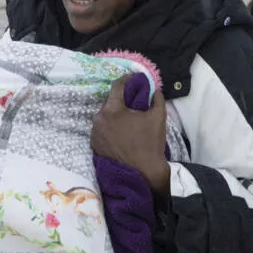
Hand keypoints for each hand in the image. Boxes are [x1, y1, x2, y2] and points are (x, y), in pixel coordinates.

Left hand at [92, 75, 170, 195]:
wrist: (142, 173)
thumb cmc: (150, 143)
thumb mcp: (158, 117)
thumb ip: (156, 98)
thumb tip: (154, 90)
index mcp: (112, 109)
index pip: (117, 86)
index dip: (127, 79)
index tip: (135, 79)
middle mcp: (98, 119)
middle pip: (109, 102)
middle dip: (121, 100)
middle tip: (133, 101)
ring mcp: (94, 133)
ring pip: (105, 116)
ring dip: (115, 115)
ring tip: (127, 119)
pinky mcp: (94, 145)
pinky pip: (102, 129)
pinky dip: (110, 127)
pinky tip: (121, 132)